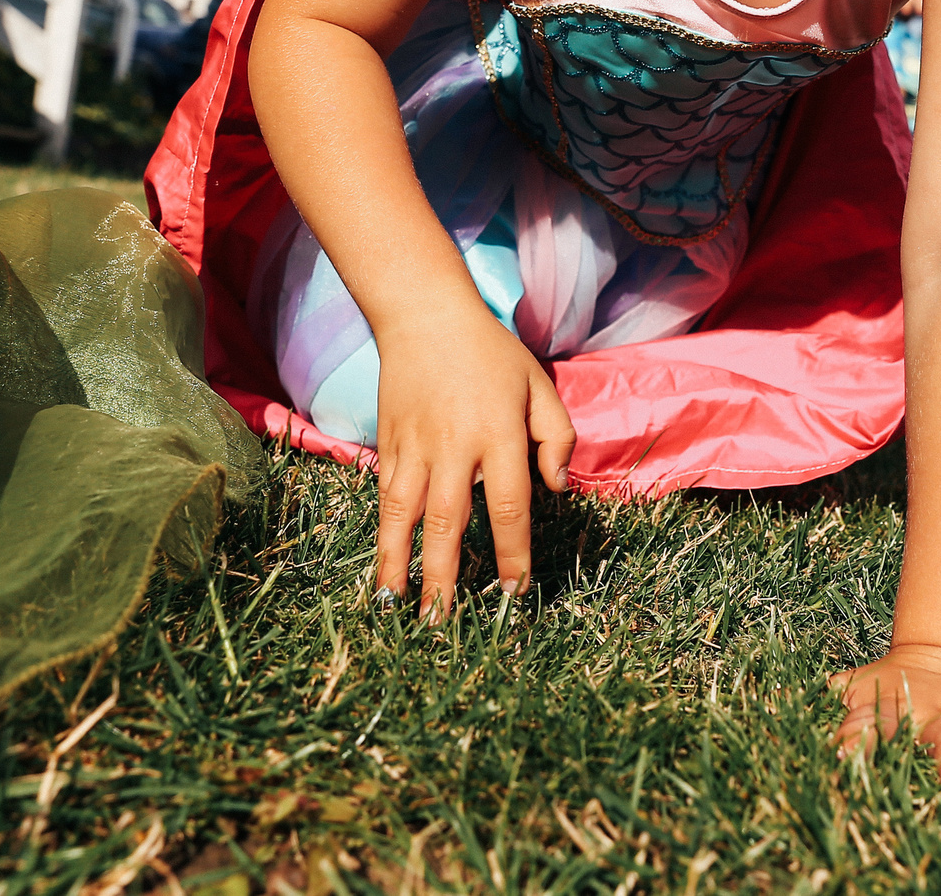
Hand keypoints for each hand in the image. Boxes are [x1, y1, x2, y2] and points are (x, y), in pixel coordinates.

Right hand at [372, 307, 573, 618]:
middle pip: (447, 523)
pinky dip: (383, 535)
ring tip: (397, 608)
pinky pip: (386, 498)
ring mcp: (413, 448)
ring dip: (400, 566)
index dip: (513, 554)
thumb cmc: (491, 354)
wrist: (424, 316)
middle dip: (445, 578)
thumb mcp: (538, 386)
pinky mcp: (387, 446)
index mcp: (498, 434)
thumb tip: (555, 490)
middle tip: (442, 625)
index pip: (508, 506)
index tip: (516, 592)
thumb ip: (557, 437)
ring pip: (404, 517)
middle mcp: (453, 447)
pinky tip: (384, 567)